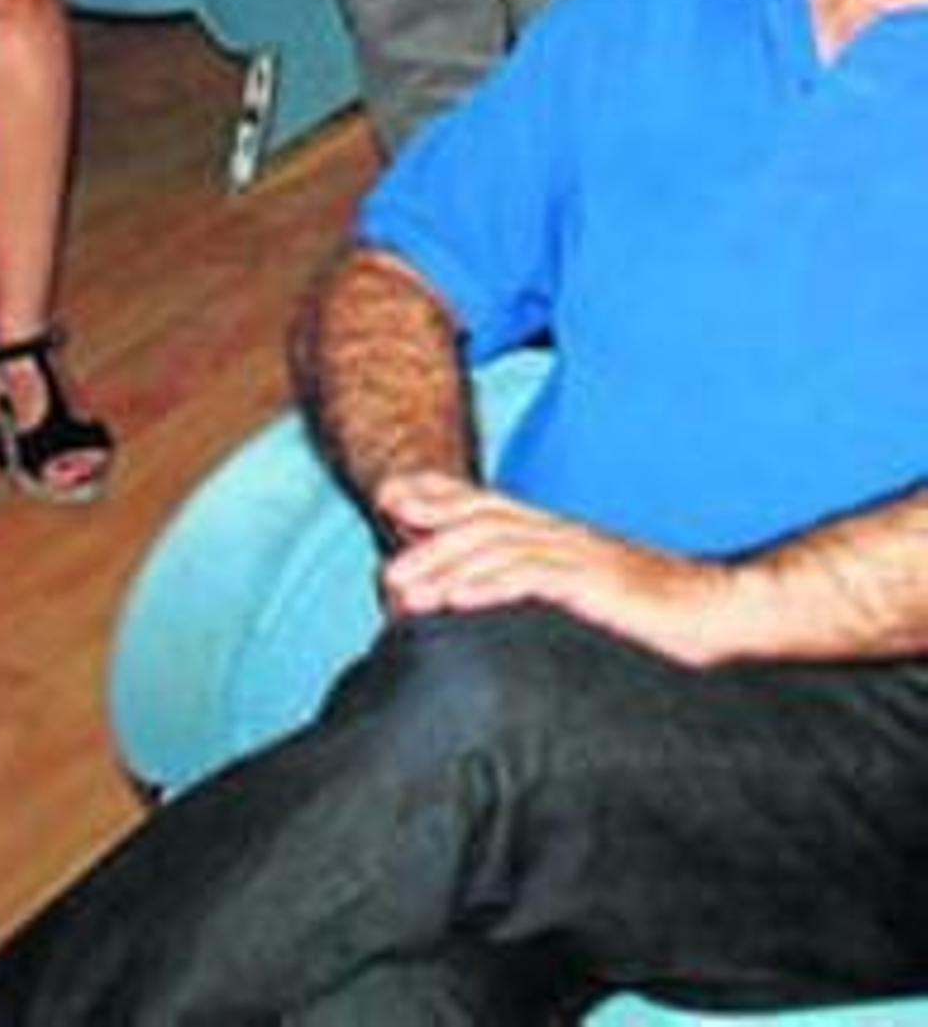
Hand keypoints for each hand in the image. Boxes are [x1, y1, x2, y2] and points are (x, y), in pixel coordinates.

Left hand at [376, 469, 735, 666]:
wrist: (721, 610)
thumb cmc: (655, 612)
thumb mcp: (590, 591)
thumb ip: (544, 584)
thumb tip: (490, 599)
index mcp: (558, 534)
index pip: (488, 504)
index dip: (437, 495)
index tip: (389, 496)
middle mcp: (562, 536)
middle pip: (481, 522)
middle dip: (427, 539)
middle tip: (384, 572)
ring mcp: (579, 557)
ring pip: (497, 549)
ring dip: (445, 569)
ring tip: (406, 592)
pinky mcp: (598, 587)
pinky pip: (535, 580)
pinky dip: (491, 586)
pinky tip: (460, 601)